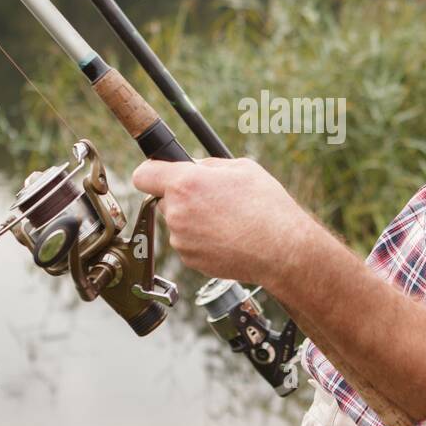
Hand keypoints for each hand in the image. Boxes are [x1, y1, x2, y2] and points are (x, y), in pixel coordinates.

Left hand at [131, 157, 316, 283]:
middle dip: (182, 197)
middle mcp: (177, 213)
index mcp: (185, 183)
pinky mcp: (190, 260)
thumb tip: (194, 168)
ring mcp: (181, 240)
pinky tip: (227, 237)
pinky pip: (188, 243)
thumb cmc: (267, 207)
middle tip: (212, 198)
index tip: (160, 174)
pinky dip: (202, 240)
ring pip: (178, 223)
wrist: (282, 250)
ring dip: (194, 220)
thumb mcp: (242, 168)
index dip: (152, 172)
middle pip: (164, 200)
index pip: (143, 175)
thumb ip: (208, 166)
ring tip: (227, 220)